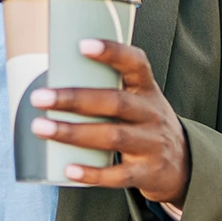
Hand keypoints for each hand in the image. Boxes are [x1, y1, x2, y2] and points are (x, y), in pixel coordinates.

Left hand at [29, 39, 189, 205]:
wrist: (183, 165)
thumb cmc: (143, 124)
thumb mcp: (138, 100)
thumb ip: (108, 87)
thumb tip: (48, 73)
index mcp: (147, 90)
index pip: (135, 64)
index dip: (112, 52)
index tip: (82, 45)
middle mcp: (151, 114)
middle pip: (114, 102)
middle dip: (74, 99)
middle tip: (38, 97)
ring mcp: (151, 144)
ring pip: (113, 137)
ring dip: (73, 133)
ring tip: (40, 128)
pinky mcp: (146, 173)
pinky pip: (118, 175)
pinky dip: (93, 173)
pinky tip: (68, 169)